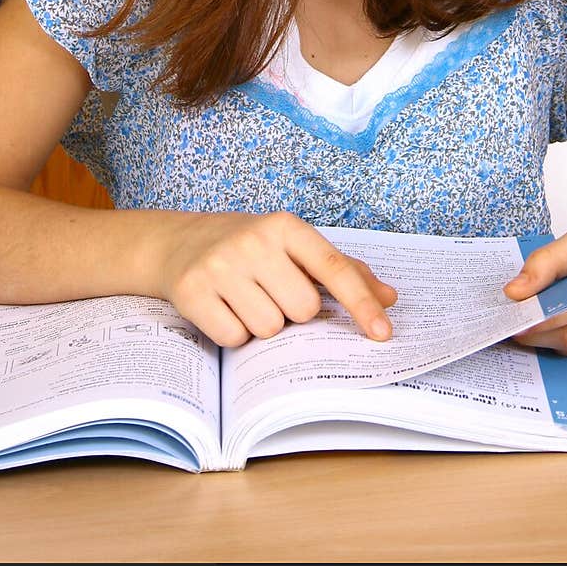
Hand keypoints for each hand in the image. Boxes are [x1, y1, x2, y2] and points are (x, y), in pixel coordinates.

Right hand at [153, 209, 397, 347]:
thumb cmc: (248, 249)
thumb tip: (389, 298)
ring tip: (244, 298)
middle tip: (270, 292)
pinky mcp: (192, 290)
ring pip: (270, 328)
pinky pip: (234, 338)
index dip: (361, 303)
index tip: (383, 333)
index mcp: (286, 226)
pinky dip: (233, 333)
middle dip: (292, 312)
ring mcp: (221, 265)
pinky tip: (223, 308)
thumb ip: (343, 271)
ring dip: (262, 324)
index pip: (334, 268)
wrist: (176, 242)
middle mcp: (254, 241)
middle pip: (304, 309)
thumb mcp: (293, 247)